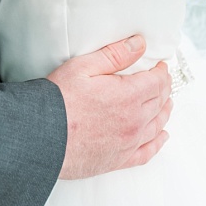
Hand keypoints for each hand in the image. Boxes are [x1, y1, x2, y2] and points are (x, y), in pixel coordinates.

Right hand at [47, 34, 172, 179]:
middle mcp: (133, 122)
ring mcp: (127, 143)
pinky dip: (158, 143)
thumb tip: (139, 44)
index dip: (161, 72)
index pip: (157, 82)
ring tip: (166, 103)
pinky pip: (147, 153)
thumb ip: (115, 54)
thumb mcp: (84, 67)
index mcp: (128, 96)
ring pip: (157, 125)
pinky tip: (162, 136)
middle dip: (163, 89)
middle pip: (159, 102)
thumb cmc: (57, 101)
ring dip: (164, 112)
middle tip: (162, 81)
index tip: (160, 67)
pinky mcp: (117, 160)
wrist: (39, 137)